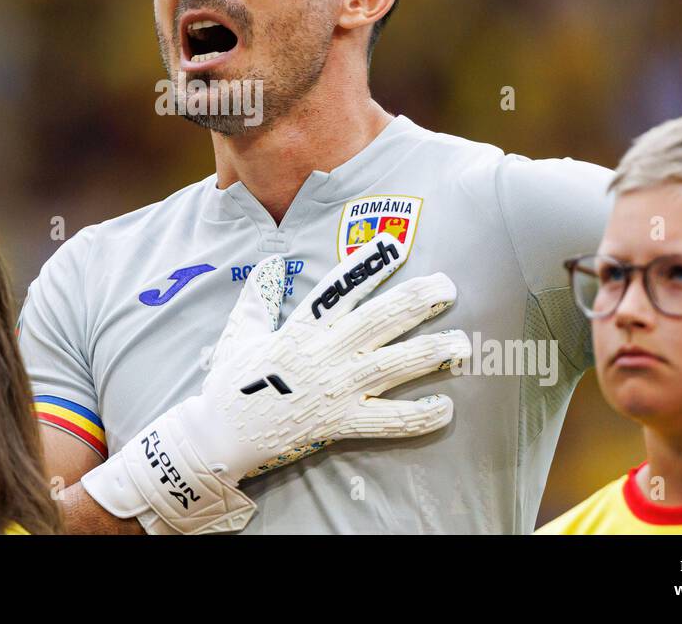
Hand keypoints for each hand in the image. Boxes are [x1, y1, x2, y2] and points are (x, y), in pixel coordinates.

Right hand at [81, 233, 469, 533]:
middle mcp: (322, 356)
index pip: (338, 291)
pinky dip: (418, 416)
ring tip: (461, 344)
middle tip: (447, 287)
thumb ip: (259, 298)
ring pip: (391, 367)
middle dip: (416, 302)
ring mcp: (334, 391)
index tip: (392, 245)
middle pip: (377, 322)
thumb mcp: (240, 334)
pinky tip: (446, 406)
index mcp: (298, 331)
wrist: (220, 436)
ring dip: (430, 354)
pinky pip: (387, 421)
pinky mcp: (340, 424)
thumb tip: (273, 264)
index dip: (366, 266)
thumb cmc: (231, 383)